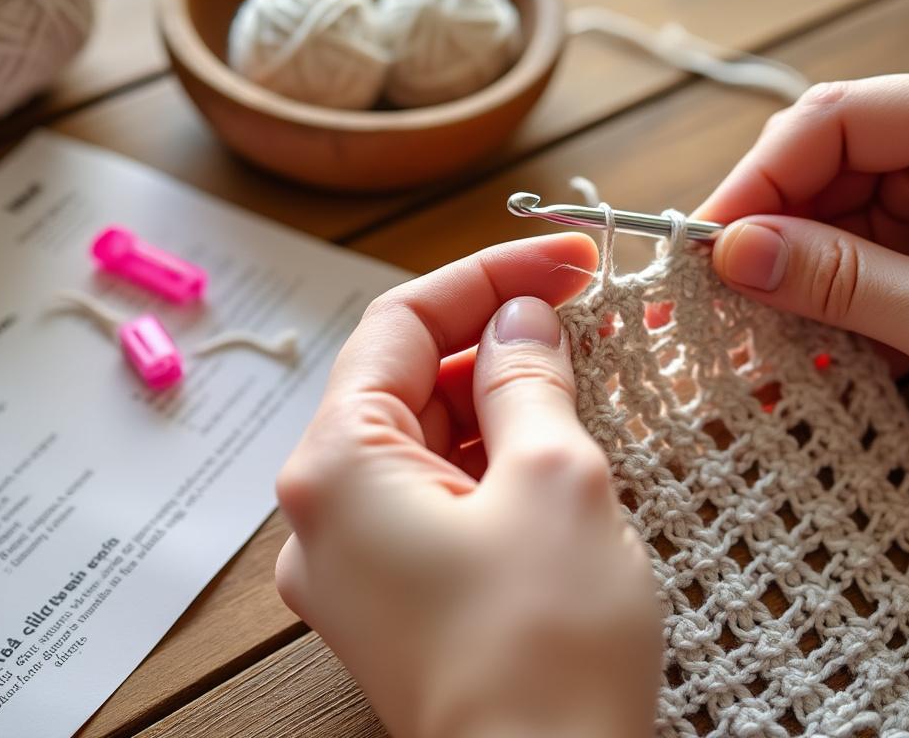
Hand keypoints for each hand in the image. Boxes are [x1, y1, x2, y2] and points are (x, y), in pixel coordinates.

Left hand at [274, 235, 660, 737]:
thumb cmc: (546, 650)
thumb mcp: (554, 480)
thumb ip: (527, 379)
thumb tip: (521, 320)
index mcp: (336, 469)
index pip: (400, 323)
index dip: (491, 274)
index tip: (569, 258)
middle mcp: (321, 516)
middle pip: (404, 381)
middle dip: (494, 340)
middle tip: (586, 316)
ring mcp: (351, 567)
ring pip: (423, 443)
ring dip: (497, 403)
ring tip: (585, 383)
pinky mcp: (392, 602)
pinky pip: (433, 502)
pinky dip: (488, 465)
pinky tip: (553, 454)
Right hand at [697, 61, 908, 477]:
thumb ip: (844, 282)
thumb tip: (734, 254)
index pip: (833, 123)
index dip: (754, 184)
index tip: (701, 251)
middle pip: (822, 170)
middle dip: (761, 237)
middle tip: (700, 303)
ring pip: (831, 222)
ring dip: (784, 283)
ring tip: (730, 341)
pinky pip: (860, 266)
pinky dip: (821, 312)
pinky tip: (782, 358)